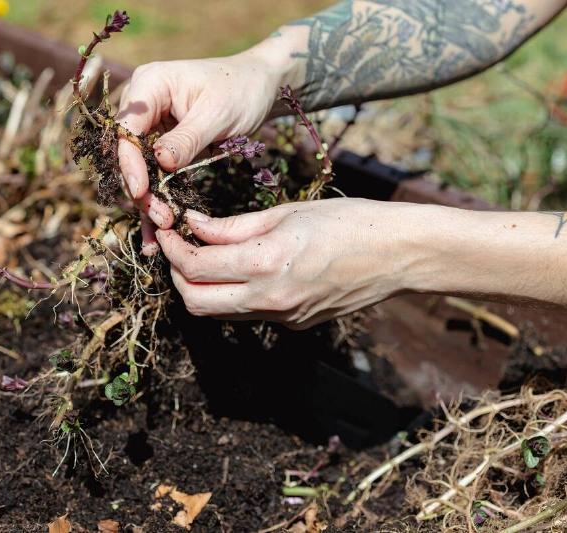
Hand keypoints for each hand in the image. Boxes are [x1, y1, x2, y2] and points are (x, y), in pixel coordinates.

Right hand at [116, 43, 294, 254]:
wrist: (258, 85)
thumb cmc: (241, 89)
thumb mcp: (217, 114)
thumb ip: (187, 139)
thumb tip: (160, 163)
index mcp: (148, 85)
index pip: (126, 129)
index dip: (130, 163)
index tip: (142, 192)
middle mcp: (141, 105)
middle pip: (127, 154)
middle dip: (141, 190)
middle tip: (163, 220)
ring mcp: (149, 126)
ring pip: (138, 171)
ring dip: (147, 203)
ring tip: (160, 235)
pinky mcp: (160, 145)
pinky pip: (153, 175)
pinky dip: (157, 200)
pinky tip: (158, 231)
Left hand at [155, 199, 417, 328]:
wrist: (398, 255)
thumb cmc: (348, 222)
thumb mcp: (286, 213)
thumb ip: (233, 226)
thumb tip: (194, 225)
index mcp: (265, 263)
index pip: (196, 266)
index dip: (172, 248)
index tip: (168, 231)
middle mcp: (269, 298)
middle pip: (196, 303)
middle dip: (177, 276)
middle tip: (177, 248)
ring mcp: (281, 317)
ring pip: (218, 313)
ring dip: (201, 288)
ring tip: (204, 257)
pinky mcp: (293, 324)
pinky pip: (247, 313)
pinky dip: (231, 294)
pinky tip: (240, 269)